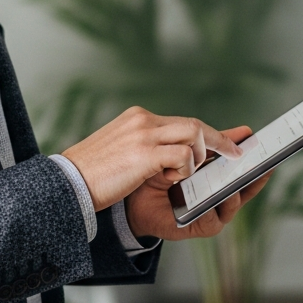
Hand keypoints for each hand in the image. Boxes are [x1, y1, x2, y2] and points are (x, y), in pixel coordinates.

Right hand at [61, 106, 243, 210]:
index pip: (181, 122)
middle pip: (194, 124)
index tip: (226, 141)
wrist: (66, 184)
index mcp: (138, 119)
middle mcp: (143, 121)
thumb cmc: (91, 174)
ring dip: (197, 158)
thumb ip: (144, 145)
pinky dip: (185, 169)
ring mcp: (144, 135)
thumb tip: (169, 156)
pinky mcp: (144, 153)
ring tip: (184, 176)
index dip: (207, 133)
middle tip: (236, 153)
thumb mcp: (120, 150)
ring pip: (193, 135)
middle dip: (219, 140)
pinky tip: (170, 180)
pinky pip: (182, 156)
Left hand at [123, 125, 272, 240]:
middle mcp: (218, 195)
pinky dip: (217, 209)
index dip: (259, 163)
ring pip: (232, 202)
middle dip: (256, 176)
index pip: (245, 170)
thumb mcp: (189, 153)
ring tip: (238, 179)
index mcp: (218, 177)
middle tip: (265, 164)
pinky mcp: (199, 225)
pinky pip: (214, 218)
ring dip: (236, 191)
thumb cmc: (160, 173)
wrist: (132, 196)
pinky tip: (217, 198)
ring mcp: (210, 210)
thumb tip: (246, 131)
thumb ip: (214, 144)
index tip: (271, 151)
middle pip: (245, 186)